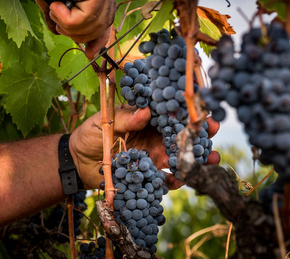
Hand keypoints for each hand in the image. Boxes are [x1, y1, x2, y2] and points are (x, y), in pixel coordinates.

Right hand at [13, 0, 115, 58]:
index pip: (107, 16)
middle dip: (81, 35)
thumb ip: (56, 12)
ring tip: (54, 13)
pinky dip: (70, 21)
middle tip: (59, 27)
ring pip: (97, 23)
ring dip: (71, 28)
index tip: (90, 53)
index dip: (99, 38)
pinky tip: (56, 7)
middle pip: (104, 23)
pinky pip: (90, 17)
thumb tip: (56, 30)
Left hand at [69, 106, 219, 189]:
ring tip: (211, 160)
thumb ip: (126, 118)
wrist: (77, 163)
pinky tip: (180, 179)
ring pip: (181, 157)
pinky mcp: (149, 175)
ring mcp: (155, 156)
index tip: (200, 109)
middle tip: (213, 132)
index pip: (171, 113)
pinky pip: (167, 178)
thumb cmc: (90, 135)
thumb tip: (146, 113)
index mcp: (147, 119)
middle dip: (200, 133)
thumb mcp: (106, 121)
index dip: (187, 111)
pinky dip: (176, 180)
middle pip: (182, 134)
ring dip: (197, 158)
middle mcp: (155, 136)